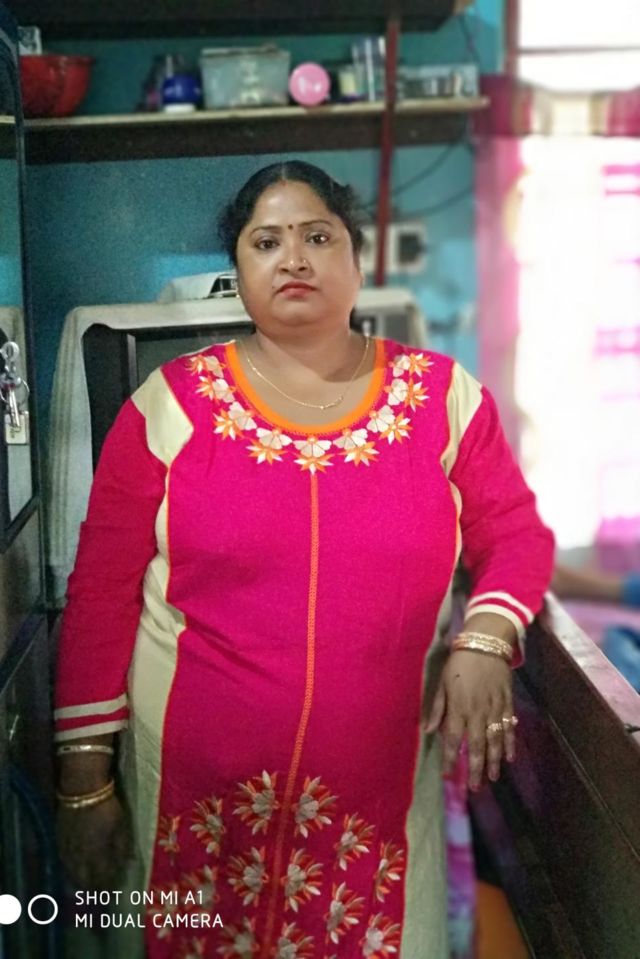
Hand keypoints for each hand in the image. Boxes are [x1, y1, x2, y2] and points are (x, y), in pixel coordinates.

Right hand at [57, 794, 131, 889]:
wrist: (82, 790)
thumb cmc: (107, 807)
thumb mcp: (121, 826)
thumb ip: (122, 847)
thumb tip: (127, 863)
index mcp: (97, 854)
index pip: (101, 878)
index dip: (106, 888)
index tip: (111, 896)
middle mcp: (80, 856)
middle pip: (84, 879)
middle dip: (91, 890)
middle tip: (97, 897)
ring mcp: (68, 848)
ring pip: (72, 872)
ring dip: (79, 882)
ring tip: (84, 888)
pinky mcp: (60, 839)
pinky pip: (64, 861)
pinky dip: (69, 869)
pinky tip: (72, 870)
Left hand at [425, 650, 515, 790]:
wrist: (486, 644)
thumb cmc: (460, 663)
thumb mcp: (443, 682)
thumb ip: (437, 708)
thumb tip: (429, 730)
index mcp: (458, 708)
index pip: (453, 740)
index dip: (450, 759)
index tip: (447, 775)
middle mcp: (477, 713)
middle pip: (476, 746)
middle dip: (475, 768)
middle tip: (474, 788)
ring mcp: (494, 709)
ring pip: (495, 741)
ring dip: (493, 761)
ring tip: (492, 778)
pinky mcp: (507, 704)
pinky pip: (509, 728)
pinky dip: (510, 743)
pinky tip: (510, 757)